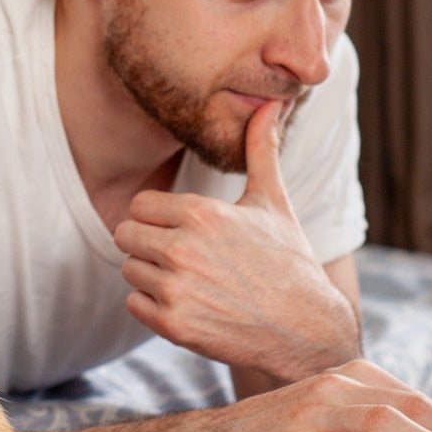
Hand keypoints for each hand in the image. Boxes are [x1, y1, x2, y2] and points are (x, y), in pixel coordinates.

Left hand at [116, 100, 353, 380]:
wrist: (307, 329)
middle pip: (125, 235)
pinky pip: (134, 304)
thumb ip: (261, 149)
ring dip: (151, 275)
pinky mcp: (174, 326)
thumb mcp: (273, 202)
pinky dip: (154, 306)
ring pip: (129, 270)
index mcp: (202, 214)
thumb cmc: (289, 260)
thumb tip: (272, 102)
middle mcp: (183, 249)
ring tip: (190, 279)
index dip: (157, 216)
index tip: (181, 228)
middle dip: (148, 243)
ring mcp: (176, 290)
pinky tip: (189, 304)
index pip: (139, 205)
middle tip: (181, 255)